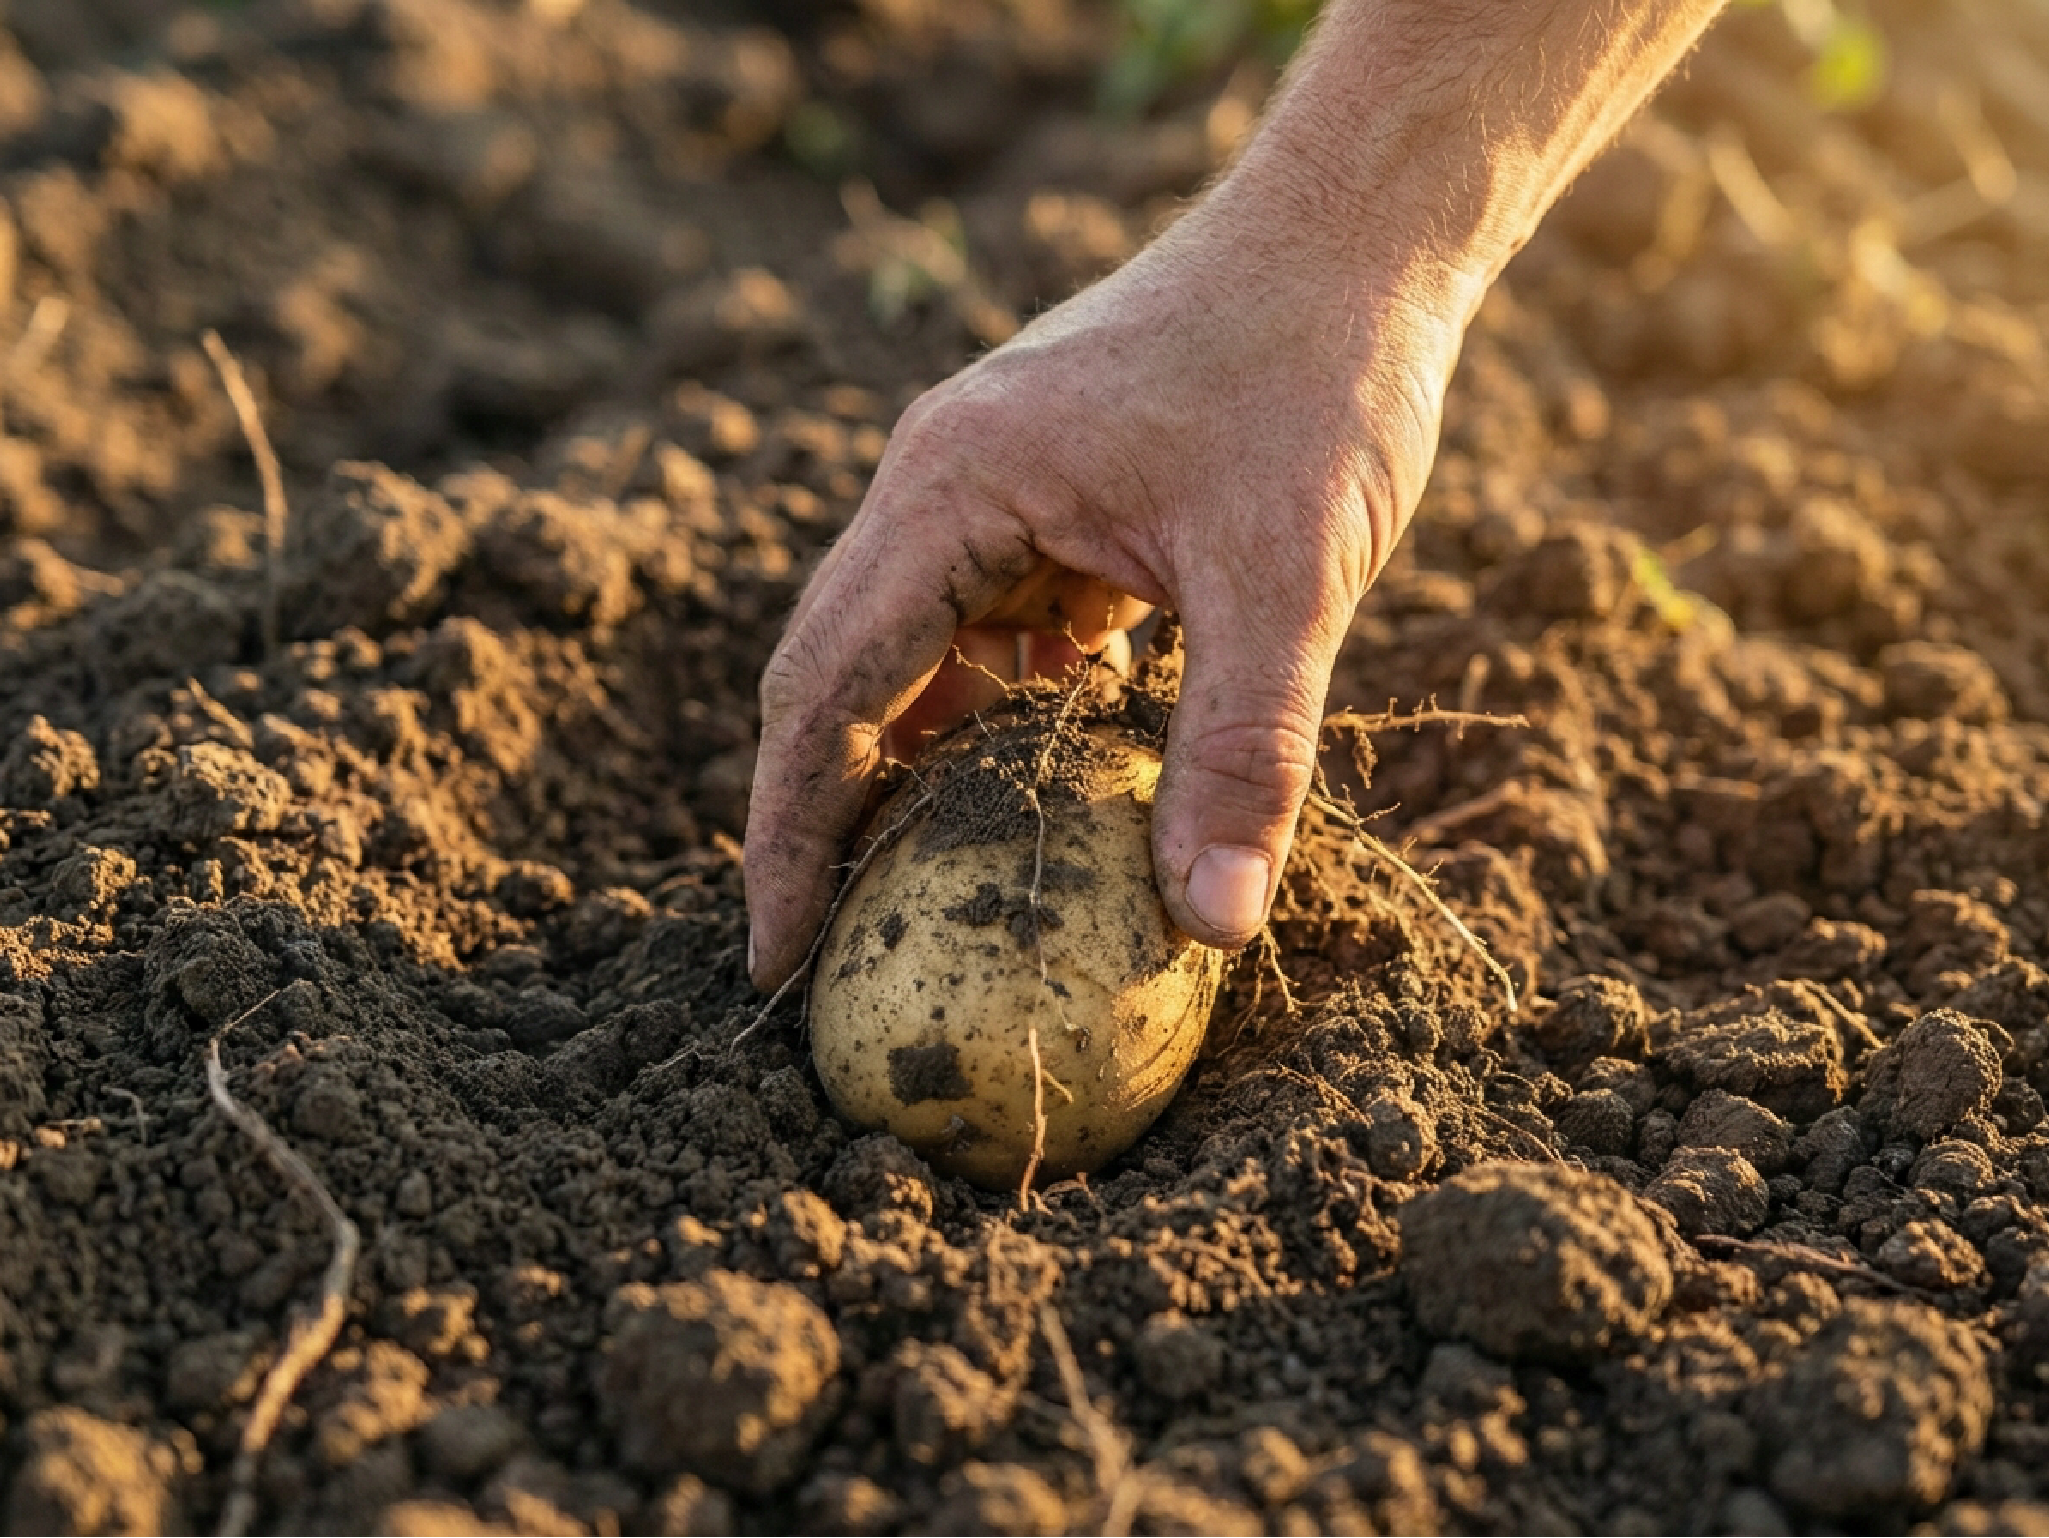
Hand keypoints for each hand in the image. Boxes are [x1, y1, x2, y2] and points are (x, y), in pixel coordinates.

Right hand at [742, 198, 1466, 988]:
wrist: (1357, 233)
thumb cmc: (1316, 373)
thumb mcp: (1287, 575)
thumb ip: (1241, 752)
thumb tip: (1211, 929)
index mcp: (951, 489)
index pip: (824, 689)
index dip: (790, 833)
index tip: (775, 954)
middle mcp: (940, 483)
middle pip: (838, 673)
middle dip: (828, 813)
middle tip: (830, 953)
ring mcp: (991, 486)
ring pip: (918, 655)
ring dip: (923, 765)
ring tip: (930, 893)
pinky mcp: (1051, 496)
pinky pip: (994, 626)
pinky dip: (1006, 710)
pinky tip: (1049, 779)